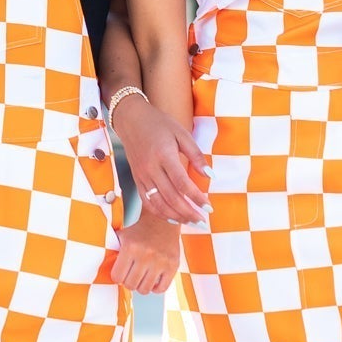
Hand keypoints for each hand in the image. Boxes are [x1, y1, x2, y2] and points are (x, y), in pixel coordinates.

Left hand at [111, 211, 179, 295]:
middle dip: (128, 282)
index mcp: (130, 247)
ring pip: (145, 290)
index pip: (117, 277)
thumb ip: (113, 251)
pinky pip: (161, 289)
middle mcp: (145, 255)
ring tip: (141, 278)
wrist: (161, 220)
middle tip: (131, 276)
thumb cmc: (139, 231)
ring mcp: (160, 261)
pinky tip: (152, 279)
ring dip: (141, 286)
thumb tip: (103, 269)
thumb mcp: (122, 236)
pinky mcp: (172, 266)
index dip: (117, 277)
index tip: (120, 274)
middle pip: (131, 285)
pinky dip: (155, 288)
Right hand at [112, 95, 208, 223]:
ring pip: (158, 204)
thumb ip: (196, 155)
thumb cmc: (159, 124)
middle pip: (171, 197)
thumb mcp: (182, 133)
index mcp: (164, 155)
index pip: (182, 183)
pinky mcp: (137, 179)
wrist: (131, 119)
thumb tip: (210, 175)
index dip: (196, 198)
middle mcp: (151, 168)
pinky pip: (147, 202)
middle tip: (203, 220)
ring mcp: (142, 175)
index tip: (209, 207)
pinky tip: (173, 218)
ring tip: (191, 222)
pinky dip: (160, 213)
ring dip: (176, 216)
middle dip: (188, 212)